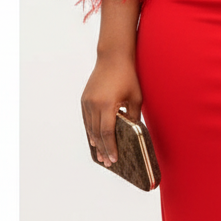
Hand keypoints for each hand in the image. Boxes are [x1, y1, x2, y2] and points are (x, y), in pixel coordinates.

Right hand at [81, 48, 142, 167]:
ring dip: (96, 143)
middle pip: (97, 133)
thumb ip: (133, 117)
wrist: (112, 57)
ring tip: (101, 156)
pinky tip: (94, 140)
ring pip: (90, 128)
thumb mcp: (136, 98)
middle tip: (108, 163)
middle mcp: (93, 104)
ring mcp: (86, 101)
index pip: (108, 133)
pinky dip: (91, 131)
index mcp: (107, 104)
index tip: (114, 159)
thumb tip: (132, 134)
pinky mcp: (84, 99)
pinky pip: (87, 120)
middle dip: (103, 149)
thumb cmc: (128, 76)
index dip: (111, 147)